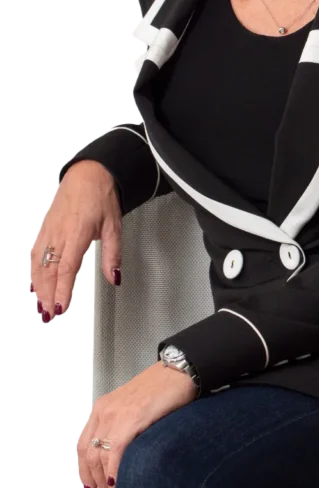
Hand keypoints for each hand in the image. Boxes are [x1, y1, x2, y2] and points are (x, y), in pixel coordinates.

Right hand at [30, 160, 122, 321]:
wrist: (87, 173)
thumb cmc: (100, 196)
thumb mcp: (115, 225)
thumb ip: (113, 254)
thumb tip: (115, 277)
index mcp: (78, 232)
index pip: (67, 267)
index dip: (62, 290)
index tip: (61, 307)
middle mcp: (60, 232)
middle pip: (49, 270)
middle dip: (48, 295)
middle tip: (49, 315)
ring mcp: (49, 230)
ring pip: (38, 263)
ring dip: (39, 286)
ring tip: (42, 305)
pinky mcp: (44, 228)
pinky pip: (35, 253)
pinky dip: (34, 271)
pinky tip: (36, 283)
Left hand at [77, 361, 197, 487]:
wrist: (180, 370)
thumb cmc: (161, 387)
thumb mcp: (132, 405)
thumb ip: (120, 426)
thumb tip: (117, 456)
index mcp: (103, 407)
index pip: (83, 445)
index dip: (84, 471)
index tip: (89, 485)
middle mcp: (106, 410)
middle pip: (88, 454)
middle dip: (95, 480)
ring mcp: (117, 413)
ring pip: (99, 456)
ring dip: (105, 480)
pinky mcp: (133, 418)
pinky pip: (115, 452)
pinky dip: (114, 471)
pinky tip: (120, 482)